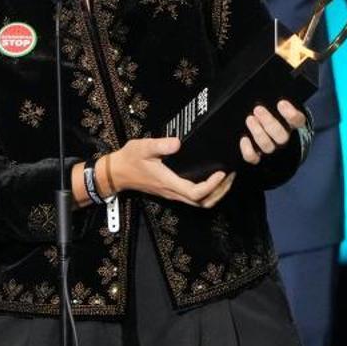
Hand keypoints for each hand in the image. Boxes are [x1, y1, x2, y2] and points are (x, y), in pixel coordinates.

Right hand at [106, 137, 235, 208]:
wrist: (116, 172)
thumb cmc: (129, 160)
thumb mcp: (142, 147)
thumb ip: (159, 145)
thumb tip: (177, 143)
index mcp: (168, 182)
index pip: (196, 192)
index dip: (212, 185)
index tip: (221, 172)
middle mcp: (172, 192)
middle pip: (202, 202)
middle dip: (220, 192)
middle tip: (230, 176)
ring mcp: (172, 193)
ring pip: (199, 202)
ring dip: (215, 193)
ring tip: (224, 178)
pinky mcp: (171, 191)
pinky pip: (193, 197)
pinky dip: (207, 191)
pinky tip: (210, 178)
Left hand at [239, 101, 304, 163]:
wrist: (259, 129)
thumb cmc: (267, 113)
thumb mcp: (272, 105)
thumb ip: (272, 99)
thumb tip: (268, 86)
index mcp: (289, 124)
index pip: (298, 121)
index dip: (291, 114)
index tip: (281, 103)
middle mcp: (282, 138)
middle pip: (281, 136)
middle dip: (269, 122)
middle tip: (258, 109)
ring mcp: (270, 149)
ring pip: (268, 146)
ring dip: (258, 132)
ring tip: (250, 119)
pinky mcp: (257, 157)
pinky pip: (254, 158)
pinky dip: (248, 150)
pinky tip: (244, 139)